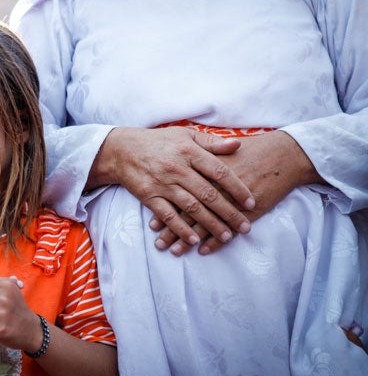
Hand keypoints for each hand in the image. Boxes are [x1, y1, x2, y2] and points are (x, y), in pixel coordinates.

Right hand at [90, 127, 254, 246]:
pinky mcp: (149, 196)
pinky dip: (181, 229)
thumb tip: (238, 145)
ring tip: (227, 236)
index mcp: (189, 152)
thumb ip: (212, 142)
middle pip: (208, 194)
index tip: (251, 202)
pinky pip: (168, 215)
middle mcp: (177, 169)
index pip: (219, 172)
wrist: (123, 150)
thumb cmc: (159, 142)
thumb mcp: (185, 135)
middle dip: (229, 213)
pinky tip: (194, 240)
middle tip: (245, 227)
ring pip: (191, 208)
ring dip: (210, 224)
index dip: (237, 189)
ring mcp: (163, 184)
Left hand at [154, 130, 323, 254]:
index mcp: (205, 171)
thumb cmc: (250, 151)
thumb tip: (177, 164)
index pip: (179, 193)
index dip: (165, 208)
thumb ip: (200, 158)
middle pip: (187, 211)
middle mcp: (214, 187)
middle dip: (171, 229)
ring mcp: (231, 201)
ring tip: (173, 251)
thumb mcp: (220, 149)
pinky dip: (215, 242)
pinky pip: (228, 230)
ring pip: (205, 224)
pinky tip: (203, 250)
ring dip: (188, 239)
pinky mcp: (247, 212)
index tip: (152, 221)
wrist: (282, 156)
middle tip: (158, 242)